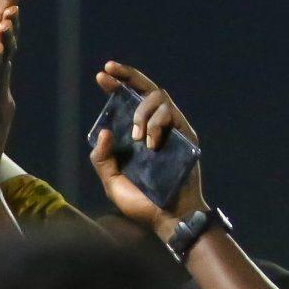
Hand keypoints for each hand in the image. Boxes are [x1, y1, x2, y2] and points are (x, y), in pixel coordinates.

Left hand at [87, 61, 205, 233]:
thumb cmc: (142, 202)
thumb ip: (103, 159)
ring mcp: (172, 129)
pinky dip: (157, 125)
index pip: (128, 101)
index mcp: (136, 135)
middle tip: (109, 70)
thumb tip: (104, 130)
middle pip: (146, 90)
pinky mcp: (186, 135)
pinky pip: (172, 115)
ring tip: (136, 137)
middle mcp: (155, 127)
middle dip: (127, 76)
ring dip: (142, 112)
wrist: (167, 218)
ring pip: (159, 97)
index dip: (117, 84)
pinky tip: (149, 144)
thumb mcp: (112, 181)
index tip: (102, 75)